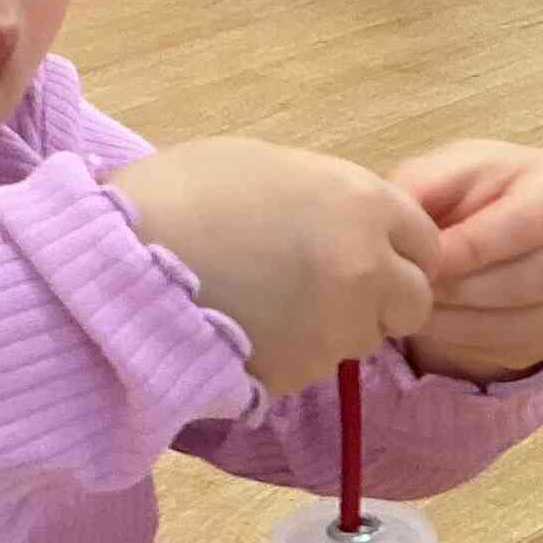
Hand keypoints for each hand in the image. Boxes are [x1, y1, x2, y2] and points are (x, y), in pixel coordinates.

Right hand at [113, 137, 439, 394]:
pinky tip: (251, 331)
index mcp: (362, 205)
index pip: (424, 237)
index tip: (370, 250)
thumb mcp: (261, 165)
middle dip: (385, 297)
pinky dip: (296, 353)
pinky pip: (318, 365)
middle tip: (335, 289)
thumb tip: (338, 216)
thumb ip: (322, 194)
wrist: (118, 272)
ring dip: (340, 327)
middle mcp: (367, 270)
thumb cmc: (177, 197)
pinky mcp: (302, 376)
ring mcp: (337, 330)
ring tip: (278, 307)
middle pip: (413, 299)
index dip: (397, 245)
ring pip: (367, 338)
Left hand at [389, 142, 542, 383]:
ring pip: (527, 322)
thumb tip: (405, 229)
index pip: (524, 224)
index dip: (470, 249)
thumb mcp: (449, 170)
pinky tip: (442, 325)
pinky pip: (522, 347)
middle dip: (465, 290)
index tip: (424, 262)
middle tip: (416, 291)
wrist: (513, 221)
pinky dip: (473, 341)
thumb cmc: (481, 190)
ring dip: (464, 323)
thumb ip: (424, 187)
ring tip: (420, 310)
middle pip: (532, 280)